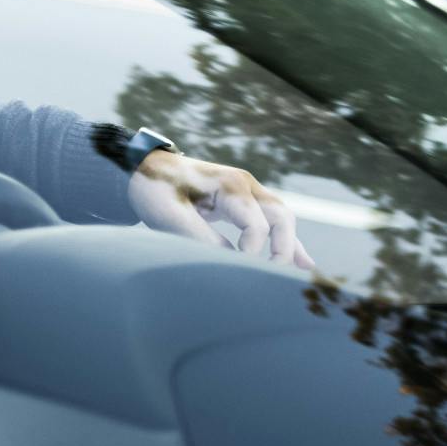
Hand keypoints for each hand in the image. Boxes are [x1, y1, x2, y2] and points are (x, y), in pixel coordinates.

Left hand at [129, 150, 314, 268]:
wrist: (144, 168)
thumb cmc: (155, 188)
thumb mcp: (170, 215)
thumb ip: (200, 237)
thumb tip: (231, 261)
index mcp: (230, 185)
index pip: (257, 225)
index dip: (252, 251)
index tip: (236, 270)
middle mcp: (245, 185)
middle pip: (281, 217)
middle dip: (283, 248)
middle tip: (274, 277)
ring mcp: (246, 192)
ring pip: (281, 219)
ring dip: (290, 245)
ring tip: (303, 274)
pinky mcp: (241, 203)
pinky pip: (271, 222)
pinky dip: (285, 241)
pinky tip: (302, 262)